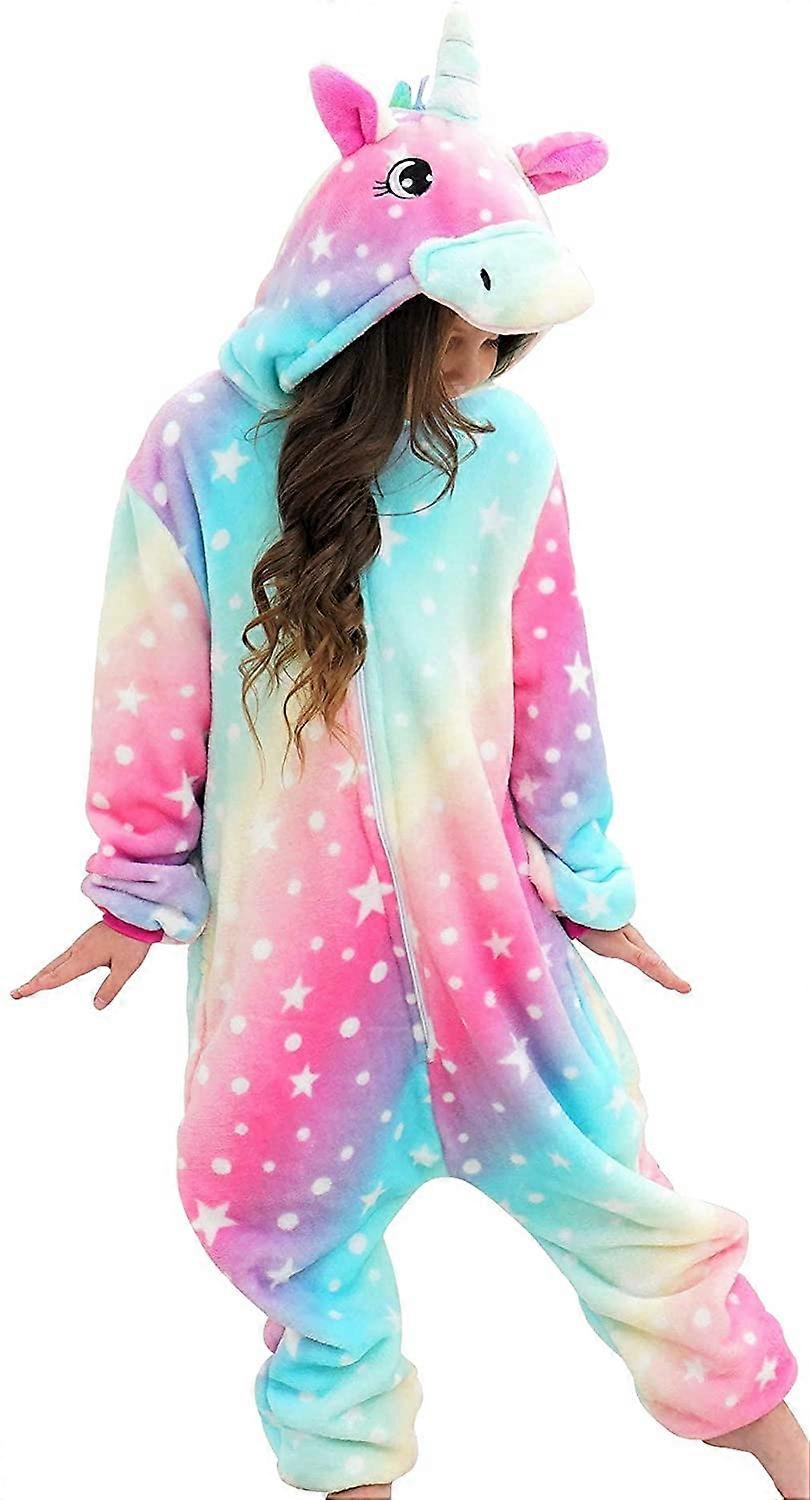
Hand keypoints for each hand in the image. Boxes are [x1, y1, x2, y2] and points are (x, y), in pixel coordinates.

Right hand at [10, 921, 152, 1009]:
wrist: (137, 915)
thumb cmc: (133, 940)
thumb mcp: (125, 968)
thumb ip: (110, 988)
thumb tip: (97, 1006)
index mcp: (84, 957)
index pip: (56, 977)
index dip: (37, 986)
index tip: (21, 993)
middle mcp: (78, 950)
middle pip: (50, 969)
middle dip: (33, 982)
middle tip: (16, 993)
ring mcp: (81, 944)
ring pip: (55, 962)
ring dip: (41, 974)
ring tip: (30, 985)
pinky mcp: (86, 940)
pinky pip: (64, 956)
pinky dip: (53, 966)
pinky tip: (54, 970)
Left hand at [571, 922, 690, 992]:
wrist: (574, 908)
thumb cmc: (594, 928)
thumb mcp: (618, 945)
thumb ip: (639, 957)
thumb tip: (661, 965)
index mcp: (636, 943)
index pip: (657, 965)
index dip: (670, 978)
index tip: (687, 989)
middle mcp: (632, 938)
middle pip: (653, 958)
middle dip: (665, 972)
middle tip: (680, 985)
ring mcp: (621, 934)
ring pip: (643, 952)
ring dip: (654, 964)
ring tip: (663, 974)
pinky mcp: (611, 932)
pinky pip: (632, 948)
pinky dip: (640, 956)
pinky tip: (636, 954)